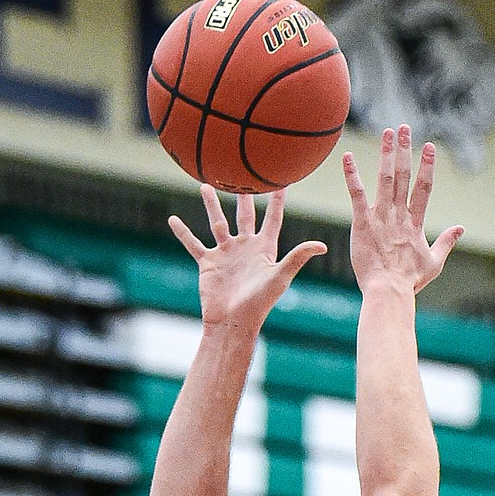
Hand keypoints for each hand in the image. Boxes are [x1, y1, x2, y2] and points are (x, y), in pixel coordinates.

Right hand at [168, 185, 325, 332]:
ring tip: (206, 185)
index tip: (282, 181)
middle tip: (241, 172)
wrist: (233, 323)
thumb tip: (322, 246)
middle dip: (244, 195)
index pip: (273, 219)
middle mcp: (245, 248)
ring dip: (212, 205)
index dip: (277, 201)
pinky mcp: (209, 263)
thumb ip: (298, 258)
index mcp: (264, 249)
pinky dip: (183, 233)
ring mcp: (226, 254)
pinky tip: (172, 219)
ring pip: (217, 222)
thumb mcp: (279, 277)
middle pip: (245, 214)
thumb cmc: (259, 303)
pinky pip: (193, 244)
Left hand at [344, 124, 463, 296]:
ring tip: (387, 133)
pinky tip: (347, 156)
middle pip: (403, 176)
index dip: (427, 166)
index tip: (429, 147)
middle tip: (404, 128)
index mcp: (415, 223)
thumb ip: (446, 242)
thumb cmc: (409, 281)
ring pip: (384, 179)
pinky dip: (351, 175)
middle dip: (404, 150)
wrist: (388, 291)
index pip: (423, 188)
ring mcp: (381, 217)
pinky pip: (356, 194)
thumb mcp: (434, 262)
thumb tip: (461, 228)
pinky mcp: (362, 222)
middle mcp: (399, 214)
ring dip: (385, 154)